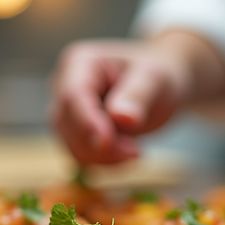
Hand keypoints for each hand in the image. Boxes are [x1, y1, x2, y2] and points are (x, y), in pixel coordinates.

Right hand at [50, 32, 224, 163]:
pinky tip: (127, 153)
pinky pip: (81, 156)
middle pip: (67, 124)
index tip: (108, 143)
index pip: (72, 96)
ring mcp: (67, 111)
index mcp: (81, 62)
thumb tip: (121, 118)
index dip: (87, 123)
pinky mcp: (73, 133)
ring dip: (104, 156)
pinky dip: (104, 162)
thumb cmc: (158, 77)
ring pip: (71, 145)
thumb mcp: (156, 80)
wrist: (159, 88)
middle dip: (100, 145)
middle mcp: (64, 85)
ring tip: (136, 150)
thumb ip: (138, 95)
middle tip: (136, 152)